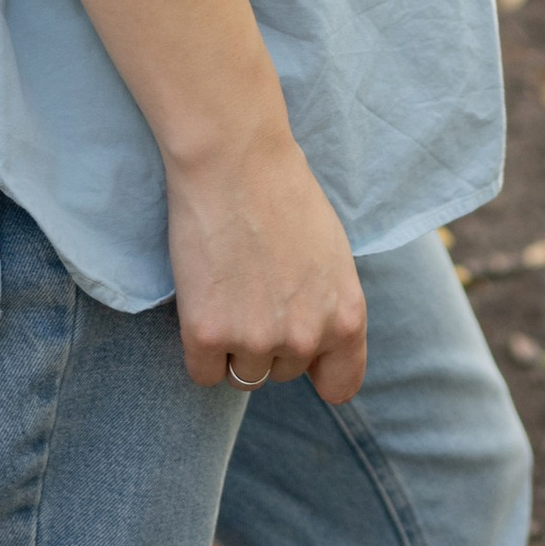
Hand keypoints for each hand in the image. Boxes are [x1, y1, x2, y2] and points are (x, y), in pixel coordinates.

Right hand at [164, 121, 368, 403]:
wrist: (234, 158)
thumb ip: (329, 306)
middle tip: (251, 285)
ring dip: (231, 345)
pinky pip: (203, 372)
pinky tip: (202, 300)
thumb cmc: (283, 192)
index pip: (341, 386)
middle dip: (266, 341)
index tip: (294, 349)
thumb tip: (317, 348)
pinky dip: (199, 348)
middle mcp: (306, 338)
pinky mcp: (208, 334)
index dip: (317, 372)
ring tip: (228, 287)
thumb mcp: (332, 255)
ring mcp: (256, 340)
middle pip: (281, 374)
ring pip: (242, 375)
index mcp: (346, 317)